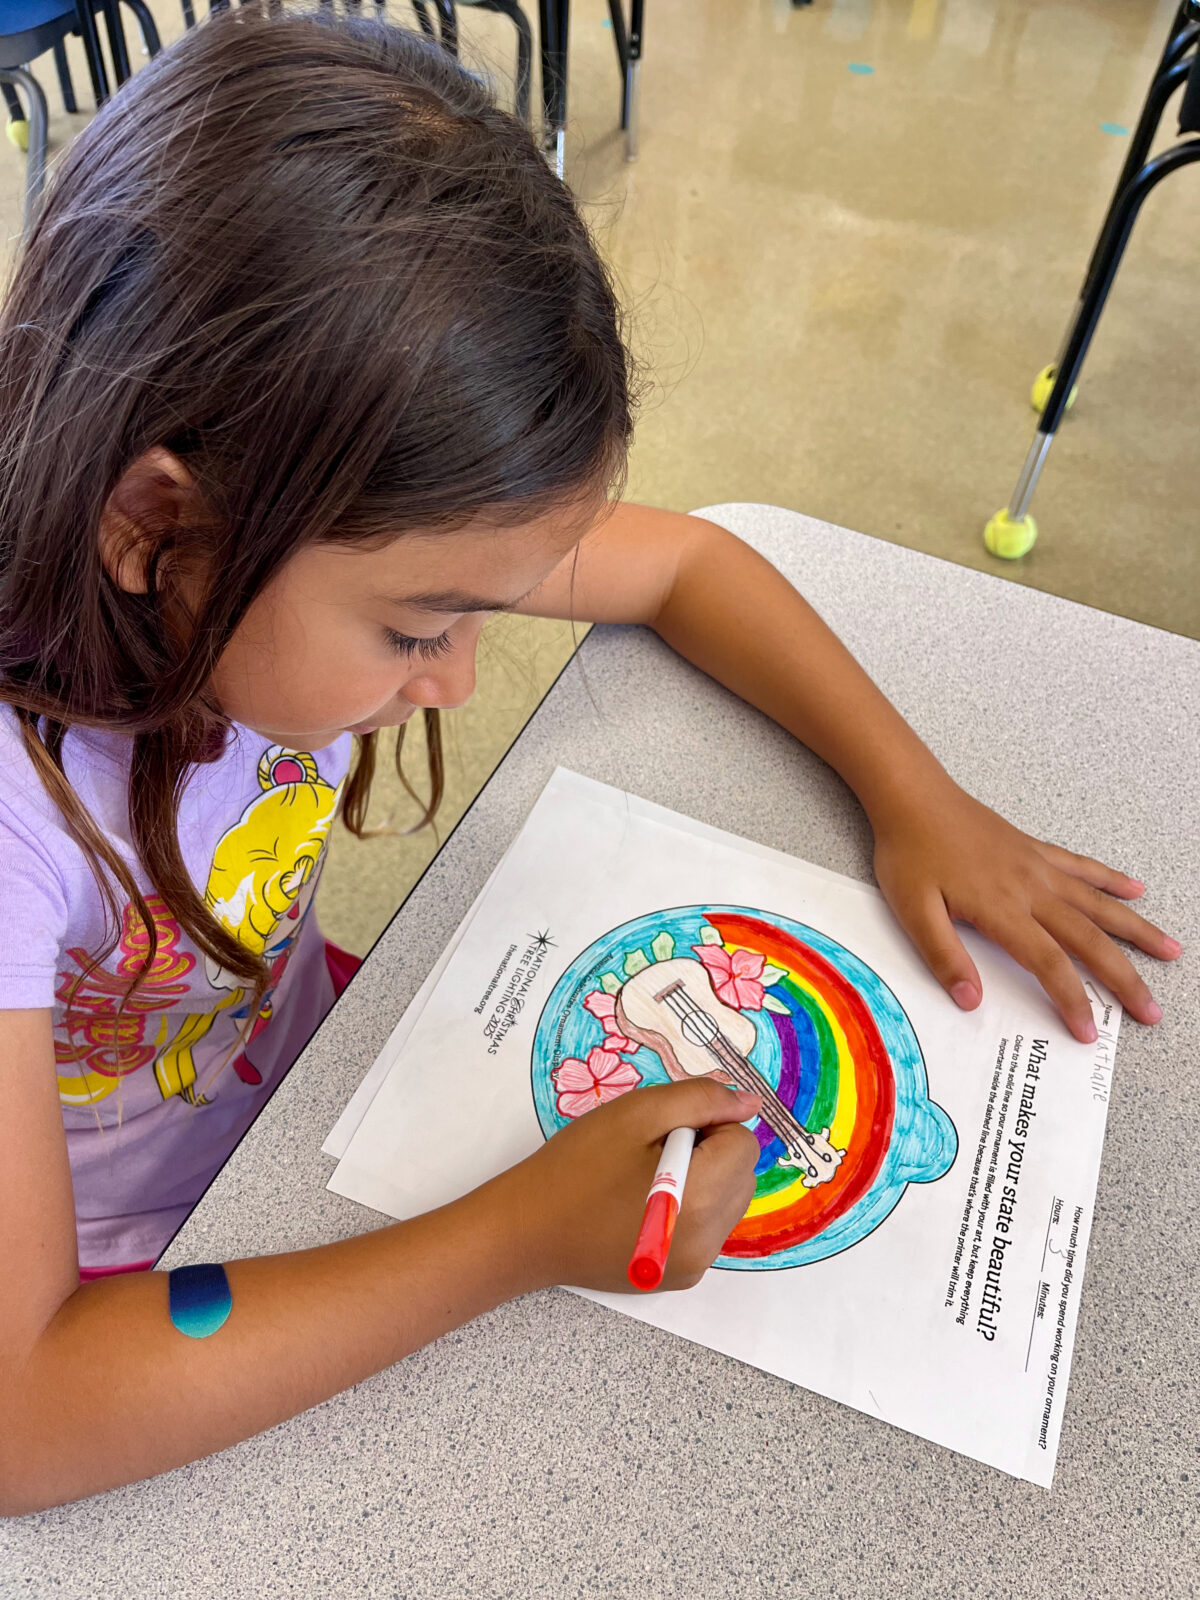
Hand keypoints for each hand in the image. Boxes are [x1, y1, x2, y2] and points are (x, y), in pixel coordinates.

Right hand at [497, 1078, 761, 1293]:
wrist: (528, 1230)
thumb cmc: (577, 1166)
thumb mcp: (636, 1114)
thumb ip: (699, 1100)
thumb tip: (749, 1103)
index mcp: (702, 1197)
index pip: (743, 1143)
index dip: (708, 1124)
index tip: (664, 1130)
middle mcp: (709, 1239)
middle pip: (742, 1175)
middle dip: (711, 1153)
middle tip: (654, 1151)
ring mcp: (695, 1264)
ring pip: (729, 1203)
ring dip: (705, 1180)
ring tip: (648, 1177)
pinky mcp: (680, 1277)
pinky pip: (709, 1229)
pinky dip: (692, 1209)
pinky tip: (644, 1204)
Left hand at [871, 779, 1180, 1041]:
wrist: (913, 797)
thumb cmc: (909, 852)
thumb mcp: (912, 911)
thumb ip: (943, 956)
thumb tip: (972, 1000)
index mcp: (1002, 909)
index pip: (1049, 964)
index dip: (1072, 1000)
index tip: (1087, 1032)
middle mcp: (1031, 889)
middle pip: (1089, 940)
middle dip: (1123, 978)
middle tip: (1150, 1010)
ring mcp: (1038, 867)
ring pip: (1098, 903)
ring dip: (1136, 929)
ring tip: (1171, 949)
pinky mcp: (1034, 849)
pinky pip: (1082, 867)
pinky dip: (1111, 880)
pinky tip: (1136, 889)